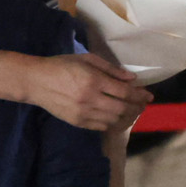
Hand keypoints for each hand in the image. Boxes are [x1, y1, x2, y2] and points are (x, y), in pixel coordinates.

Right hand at [25, 53, 152, 130]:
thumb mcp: (86, 60)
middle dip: (137, 107)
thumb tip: (131, 79)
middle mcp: (90, 99)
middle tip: (143, 104)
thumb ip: (110, 69)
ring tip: (134, 112)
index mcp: (93, 80)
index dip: (139, 95)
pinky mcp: (77, 122)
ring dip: (128, 118)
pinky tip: (119, 118)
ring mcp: (83, 113)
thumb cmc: (61, 65)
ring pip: (114, 121)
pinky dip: (114, 124)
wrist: (36, 82)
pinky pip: (102, 127)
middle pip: (122, 109)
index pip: (124, 92)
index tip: (149, 95)